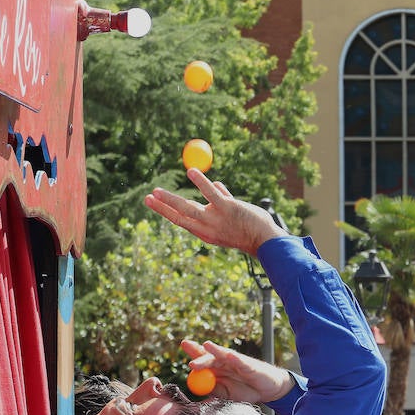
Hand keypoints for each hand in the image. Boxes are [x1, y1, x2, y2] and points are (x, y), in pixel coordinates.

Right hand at [145, 168, 286, 255]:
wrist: (267, 241)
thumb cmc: (250, 230)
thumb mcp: (230, 219)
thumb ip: (222, 201)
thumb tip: (215, 184)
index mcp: (206, 232)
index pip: (182, 221)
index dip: (166, 212)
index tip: (153, 202)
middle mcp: (208, 228)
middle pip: (179, 216)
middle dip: (162, 207)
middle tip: (147, 197)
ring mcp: (216, 219)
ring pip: (188, 207)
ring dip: (170, 199)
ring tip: (156, 190)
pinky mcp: (227, 208)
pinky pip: (210, 192)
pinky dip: (200, 182)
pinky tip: (190, 172)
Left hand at [179, 338, 293, 405]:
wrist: (267, 390)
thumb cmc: (245, 391)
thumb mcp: (225, 394)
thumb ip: (212, 389)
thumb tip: (196, 387)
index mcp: (215, 368)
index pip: (201, 358)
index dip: (193, 351)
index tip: (185, 344)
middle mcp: (223, 362)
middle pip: (209, 356)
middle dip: (199, 355)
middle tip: (192, 361)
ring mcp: (235, 362)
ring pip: (223, 354)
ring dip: (214, 350)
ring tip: (207, 346)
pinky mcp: (248, 365)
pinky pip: (241, 361)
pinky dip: (235, 359)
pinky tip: (230, 356)